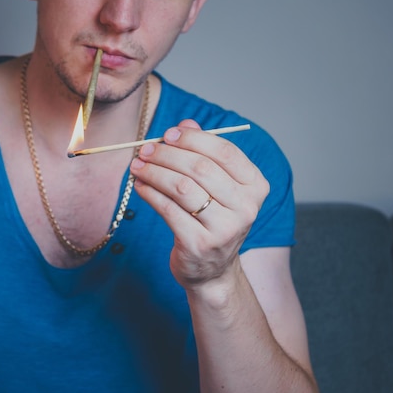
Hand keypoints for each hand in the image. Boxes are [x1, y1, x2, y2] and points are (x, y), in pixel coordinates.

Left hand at [129, 119, 268, 288]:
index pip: (224, 152)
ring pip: (182, 187)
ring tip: (137, 166)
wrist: (212, 270)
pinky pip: (168, 209)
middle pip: (200, 168)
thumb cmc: (212, 220)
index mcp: (255, 186)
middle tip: (145, 150)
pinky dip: (150, 193)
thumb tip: (185, 122)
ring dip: (154, 172)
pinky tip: (141, 185)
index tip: (168, 134)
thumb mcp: (217, 186)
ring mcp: (224, 228)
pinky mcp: (199, 244)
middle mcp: (246, 207)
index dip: (193, 138)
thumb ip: (204, 153)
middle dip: (167, 154)